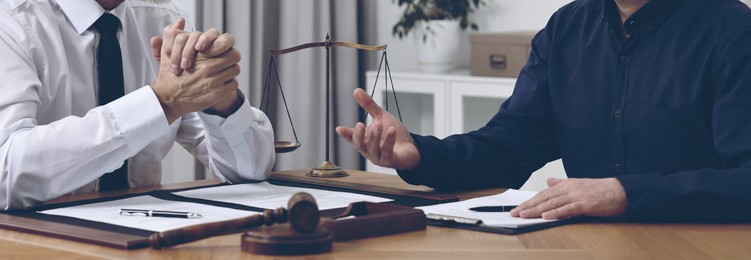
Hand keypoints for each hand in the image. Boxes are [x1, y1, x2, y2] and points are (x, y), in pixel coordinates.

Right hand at [150, 19, 241, 122]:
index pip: (227, 43)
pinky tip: (221, 83)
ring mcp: (214, 81)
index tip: (221, 50)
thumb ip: (175, 34)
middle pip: (234, 56)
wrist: (168, 98)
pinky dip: (229, 83)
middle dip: (230, 57)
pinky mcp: (217, 94)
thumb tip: (180, 21)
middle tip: (225, 60)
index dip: (225, 46)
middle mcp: (209, 67)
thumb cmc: (170, 75)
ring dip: (230, 70)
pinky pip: (234, 84)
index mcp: (200, 55)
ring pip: (235, 70)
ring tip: (223, 71)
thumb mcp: (169, 52)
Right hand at [335, 88, 420, 169]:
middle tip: (360, 125)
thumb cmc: (393, 134)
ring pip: (373, 149)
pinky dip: (389, 141)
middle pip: (359, 145)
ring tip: (379, 124)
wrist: (410, 147)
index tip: (339, 129)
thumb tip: (357, 91)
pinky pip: (387, 151)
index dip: (345, 134)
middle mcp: (369, 150)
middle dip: (358, 135)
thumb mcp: (381, 117)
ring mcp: (379, 157)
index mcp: (364, 140)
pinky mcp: (390, 161)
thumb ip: (369, 106)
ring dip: (375, 137)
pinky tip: (392, 131)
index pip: (352, 137)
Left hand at [510, 177, 626, 219]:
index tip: (518, 207)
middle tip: (515, 212)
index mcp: (566, 184)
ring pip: (552, 203)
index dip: (530, 201)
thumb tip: (548, 181)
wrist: (620, 191)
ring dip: (536, 210)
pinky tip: (545, 216)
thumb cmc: (600, 190)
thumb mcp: (577, 184)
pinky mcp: (585, 204)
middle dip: (528, 206)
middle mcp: (569, 188)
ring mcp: (577, 196)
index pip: (543, 193)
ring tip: (524, 214)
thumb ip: (561, 183)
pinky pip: (567, 209)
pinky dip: (555, 213)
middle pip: (544, 198)